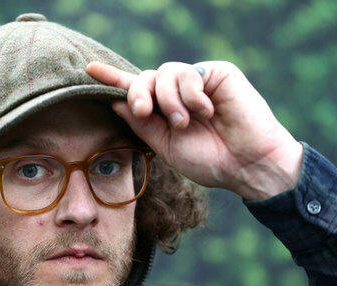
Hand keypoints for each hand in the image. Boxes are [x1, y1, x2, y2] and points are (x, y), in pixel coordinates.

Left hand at [86, 61, 302, 199]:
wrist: (246, 164)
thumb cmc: (209, 160)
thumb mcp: (165, 144)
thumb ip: (141, 122)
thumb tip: (115, 101)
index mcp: (164, 111)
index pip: (136, 90)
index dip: (113, 78)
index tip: (90, 70)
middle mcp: (178, 93)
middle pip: (144, 77)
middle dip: (138, 93)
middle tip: (144, 112)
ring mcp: (197, 81)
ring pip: (164, 73)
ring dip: (169, 101)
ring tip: (185, 122)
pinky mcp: (216, 73)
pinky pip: (188, 73)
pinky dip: (191, 95)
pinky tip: (207, 110)